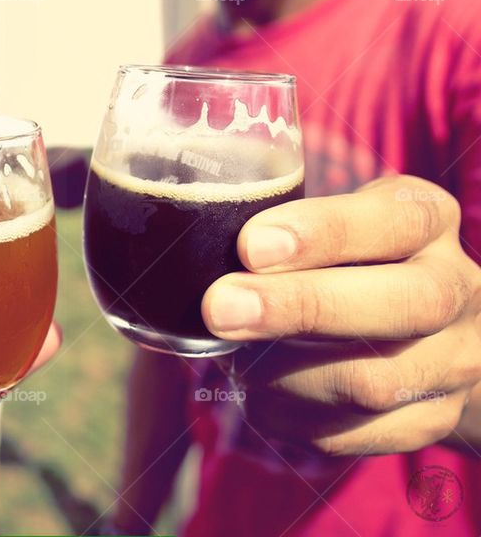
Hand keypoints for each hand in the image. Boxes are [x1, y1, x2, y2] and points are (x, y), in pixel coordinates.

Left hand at [202, 175, 480, 455]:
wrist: (424, 333)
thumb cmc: (348, 260)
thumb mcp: (334, 221)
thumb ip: (286, 230)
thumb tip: (197, 247)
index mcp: (428, 222)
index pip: (396, 219)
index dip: (324, 232)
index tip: (251, 245)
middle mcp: (457, 290)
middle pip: (403, 304)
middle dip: (302, 307)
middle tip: (220, 307)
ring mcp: (451, 362)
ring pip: (374, 380)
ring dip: (284, 372)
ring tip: (232, 357)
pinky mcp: (429, 421)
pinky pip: (353, 433)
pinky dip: (288, 414)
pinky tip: (257, 391)